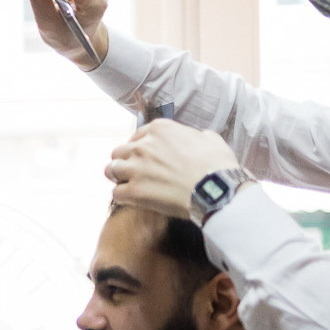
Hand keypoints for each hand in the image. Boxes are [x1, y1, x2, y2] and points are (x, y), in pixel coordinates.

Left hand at [106, 120, 243, 219]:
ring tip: (128, 185)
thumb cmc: (217, 165)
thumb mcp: (210, 138)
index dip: (140, 147)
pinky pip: (116, 193)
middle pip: (119, 152)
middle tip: (135, 172)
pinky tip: (133, 200)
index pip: (137, 136)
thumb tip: (197, 138)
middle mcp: (143, 146)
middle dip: (125, 161)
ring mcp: (136, 168)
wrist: (217, 189)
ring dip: (119, 177)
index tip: (144, 157)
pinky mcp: (134, 191)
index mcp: (159, 129)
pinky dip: (123, 196)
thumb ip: (195, 135)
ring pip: (111, 170)